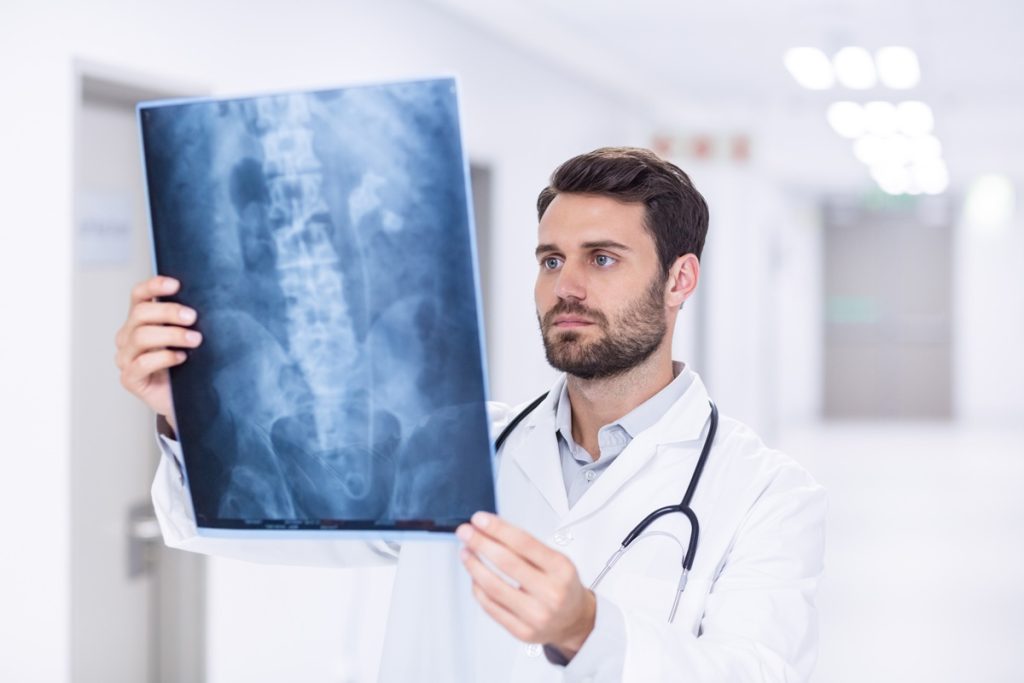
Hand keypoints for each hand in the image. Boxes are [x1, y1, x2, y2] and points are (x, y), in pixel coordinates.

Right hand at [114, 276, 201, 433]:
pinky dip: (164, 358)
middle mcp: (128, 337)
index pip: (138, 296)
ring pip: (141, 336)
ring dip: (172, 335)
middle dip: (169, 312)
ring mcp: (126, 358)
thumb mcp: (189, 337)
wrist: (189, 400)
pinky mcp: (130, 378)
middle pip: (140, 313)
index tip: (176, 285)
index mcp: (140, 321)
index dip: (153, 286)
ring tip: (195, 340)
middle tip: (193, 318)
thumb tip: (207, 297)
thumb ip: (188, 319)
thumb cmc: (189, 365)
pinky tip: (181, 358)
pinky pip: (142, 363)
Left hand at [457, 512, 595, 659]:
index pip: (524, 543)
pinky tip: (474, 577)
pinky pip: (491, 607)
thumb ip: (526, 547)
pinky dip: (478, 589)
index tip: (479, 519)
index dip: (498, 529)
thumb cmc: (561, 585)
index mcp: (561, 569)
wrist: (575, 621)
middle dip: (480, 543)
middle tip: (465, 532)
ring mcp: (536, 615)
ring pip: (494, 587)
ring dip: (474, 566)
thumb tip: (489, 530)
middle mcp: (551, 593)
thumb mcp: (556, 561)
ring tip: (465, 552)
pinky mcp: (522, 632)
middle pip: (506, 563)